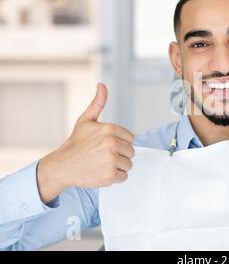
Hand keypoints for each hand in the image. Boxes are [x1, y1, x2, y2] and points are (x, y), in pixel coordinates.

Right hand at [37, 83, 134, 202]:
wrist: (62, 166)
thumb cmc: (75, 144)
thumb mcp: (85, 121)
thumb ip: (98, 103)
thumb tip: (102, 85)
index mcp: (109, 129)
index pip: (130, 138)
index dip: (120, 142)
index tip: (106, 145)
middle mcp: (112, 144)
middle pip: (131, 152)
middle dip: (120, 154)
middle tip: (103, 155)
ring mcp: (111, 160)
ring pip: (128, 164)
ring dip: (118, 166)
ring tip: (102, 163)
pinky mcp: (110, 176)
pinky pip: (124, 176)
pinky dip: (115, 177)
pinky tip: (102, 172)